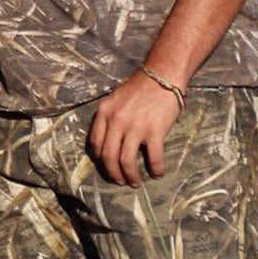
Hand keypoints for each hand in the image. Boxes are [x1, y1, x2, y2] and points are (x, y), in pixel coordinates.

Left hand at [88, 71, 179, 185]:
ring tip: (135, 182)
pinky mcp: (154, 130)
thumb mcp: (114, 100)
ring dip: (130, 176)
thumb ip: (108, 118)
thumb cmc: (139, 88)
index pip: (94, 144)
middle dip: (112, 173)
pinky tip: (157, 173)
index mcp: (103, 114)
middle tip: (120, 181)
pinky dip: (155, 169)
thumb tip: (106, 141)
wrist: (162, 76)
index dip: (99, 160)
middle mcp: (116, 121)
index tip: (106, 167)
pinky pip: (153, 157)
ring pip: (126, 161)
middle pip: (108, 156)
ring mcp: (135, 127)